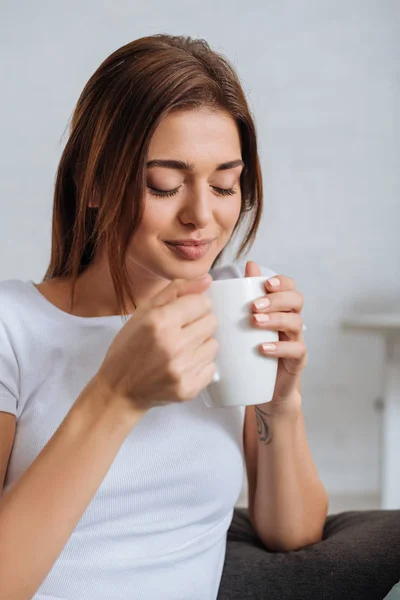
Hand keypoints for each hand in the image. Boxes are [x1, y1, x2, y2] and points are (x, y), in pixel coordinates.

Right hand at [96, 275, 218, 413]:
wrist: (119, 390)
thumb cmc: (129, 347)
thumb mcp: (143, 312)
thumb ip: (176, 291)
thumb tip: (207, 280)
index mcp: (160, 321)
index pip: (203, 303)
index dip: (193, 307)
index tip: (182, 315)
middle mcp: (174, 345)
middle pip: (212, 322)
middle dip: (198, 324)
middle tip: (180, 333)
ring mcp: (182, 369)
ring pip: (214, 344)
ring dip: (200, 345)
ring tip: (180, 350)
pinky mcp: (189, 388)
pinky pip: (212, 367)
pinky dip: (199, 365)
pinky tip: (182, 366)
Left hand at [245, 261, 306, 416]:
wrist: (264, 387)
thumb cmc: (253, 350)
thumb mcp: (247, 322)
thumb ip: (248, 294)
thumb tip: (250, 264)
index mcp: (282, 308)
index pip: (290, 287)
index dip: (282, 282)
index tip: (266, 283)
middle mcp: (292, 321)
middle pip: (296, 301)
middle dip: (276, 299)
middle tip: (254, 306)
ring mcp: (296, 340)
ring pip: (296, 323)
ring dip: (276, 319)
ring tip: (255, 322)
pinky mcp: (297, 361)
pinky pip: (295, 350)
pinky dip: (280, 347)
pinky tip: (263, 347)